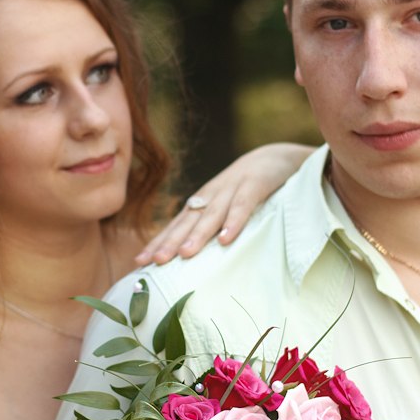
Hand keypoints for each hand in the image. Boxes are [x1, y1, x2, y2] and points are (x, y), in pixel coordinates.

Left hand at [135, 142, 314, 264]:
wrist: (278, 156)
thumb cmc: (248, 188)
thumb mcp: (227, 206)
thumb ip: (212, 227)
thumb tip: (191, 258)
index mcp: (203, 203)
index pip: (176, 225)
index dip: (159, 242)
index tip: (140, 263)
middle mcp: (212, 195)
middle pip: (188, 221)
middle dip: (170, 241)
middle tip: (155, 262)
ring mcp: (232, 188)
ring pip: (212, 214)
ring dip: (198, 234)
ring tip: (185, 254)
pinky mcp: (255, 184)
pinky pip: (243, 205)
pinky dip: (234, 221)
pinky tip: (226, 239)